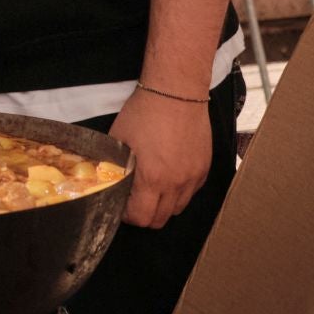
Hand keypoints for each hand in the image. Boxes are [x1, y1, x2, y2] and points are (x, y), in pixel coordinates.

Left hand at [108, 87, 211, 228]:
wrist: (176, 94)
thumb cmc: (143, 114)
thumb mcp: (118, 140)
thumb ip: (115, 166)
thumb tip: (109, 182)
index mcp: (152, 178)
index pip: (141, 217)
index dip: (127, 216)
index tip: (120, 205)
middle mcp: (176, 183)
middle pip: (160, 219)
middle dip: (144, 215)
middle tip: (133, 200)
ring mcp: (193, 177)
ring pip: (178, 208)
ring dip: (162, 205)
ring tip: (150, 189)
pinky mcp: (204, 169)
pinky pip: (191, 193)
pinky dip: (178, 192)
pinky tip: (167, 177)